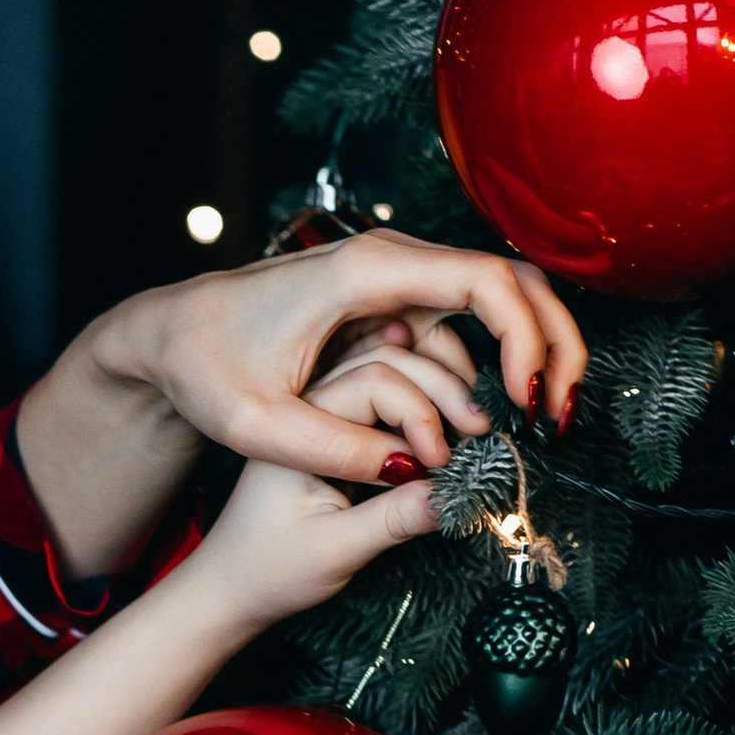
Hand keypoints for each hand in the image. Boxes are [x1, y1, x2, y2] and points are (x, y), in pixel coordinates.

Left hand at [16, 232, 583, 580]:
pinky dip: (497, 358)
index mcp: (365, 274)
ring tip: (544, 418)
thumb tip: (417, 474)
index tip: (526, 399)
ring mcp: (395, 276)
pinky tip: (501, 411)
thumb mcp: (257, 425)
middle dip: (551, 342)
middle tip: (562, 411)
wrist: (171, 334)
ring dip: (532, 351)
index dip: (524, 338)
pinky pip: (468, 319)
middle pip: (510, 280)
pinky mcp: (392, 300)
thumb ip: (336, 451)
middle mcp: (390, 261)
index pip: (482, 282)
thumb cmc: (204, 368)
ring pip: (498, 298)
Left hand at [185, 349, 443, 632]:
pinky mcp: (330, 425)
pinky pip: (382, 395)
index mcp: (292, 425)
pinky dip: (417, 402)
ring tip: (468, 426)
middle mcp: (304, 403)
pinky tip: (443, 417)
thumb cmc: (263, 572)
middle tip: (481, 430)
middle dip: (441, 393)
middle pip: (389, 364)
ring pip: (390, 372)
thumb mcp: (332, 550)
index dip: (421, 416)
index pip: (375, 383)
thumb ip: (394, 519)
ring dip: (435, 393)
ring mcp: (318, 409)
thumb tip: (459, 492)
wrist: (224, 588)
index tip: (443, 463)